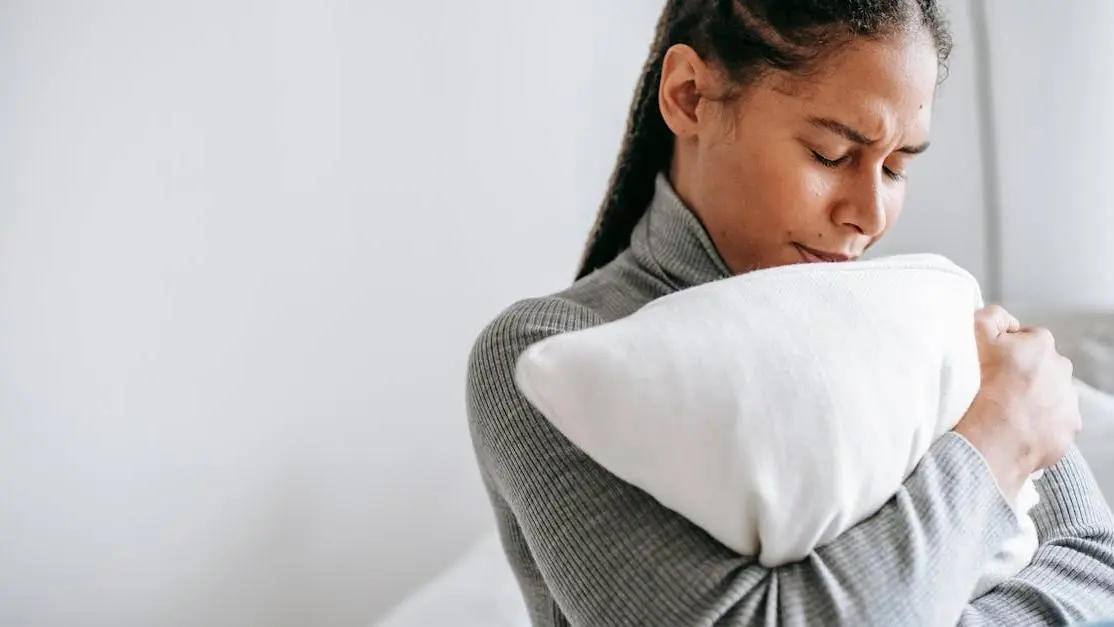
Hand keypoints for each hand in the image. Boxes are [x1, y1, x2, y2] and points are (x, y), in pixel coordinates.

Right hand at [953, 305, 1080, 499]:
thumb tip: (1005, 320)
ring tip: (1006, 411)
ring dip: (1032, 399)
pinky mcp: (1069, 427)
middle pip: (1040, 367)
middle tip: (996, 389)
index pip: (1024, 339)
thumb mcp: (976, 333)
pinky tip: (1018, 428)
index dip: (1004, 350)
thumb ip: (991, 316)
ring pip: (1049, 394)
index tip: (990, 365)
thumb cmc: (984, 385)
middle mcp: (1062, 368)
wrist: (995, 436)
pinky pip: (1054, 422)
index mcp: (1041, 343)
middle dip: (1023, 375)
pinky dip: (1039, 424)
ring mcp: (1068, 400)